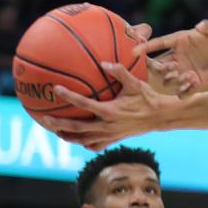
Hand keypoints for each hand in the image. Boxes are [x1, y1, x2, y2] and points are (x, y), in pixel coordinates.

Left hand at [43, 62, 179, 151]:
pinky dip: (86, 143)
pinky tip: (80, 140)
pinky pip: (97, 145)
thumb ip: (120, 72)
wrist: (161, 117)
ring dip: (70, 137)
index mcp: (110, 110)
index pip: (84, 103)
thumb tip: (104, 62)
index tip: (56, 89)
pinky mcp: (116, 139)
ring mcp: (111, 134)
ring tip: (58, 133)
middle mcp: (108, 124)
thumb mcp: (136, 83)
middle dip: (60, 124)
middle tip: (46, 120)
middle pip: (78, 128)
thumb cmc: (148, 98)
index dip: (69, 96)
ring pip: (85, 139)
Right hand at [129, 22, 198, 93]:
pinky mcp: (194, 83)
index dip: (146, 47)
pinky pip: (183, 92)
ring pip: (169, 80)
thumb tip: (200, 25)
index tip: (134, 52)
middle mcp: (178, 57)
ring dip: (174, 80)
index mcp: (178, 41)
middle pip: (159, 65)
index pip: (158, 44)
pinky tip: (191, 88)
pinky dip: (183, 92)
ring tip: (189, 76)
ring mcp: (184, 71)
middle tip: (172, 68)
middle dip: (160, 69)